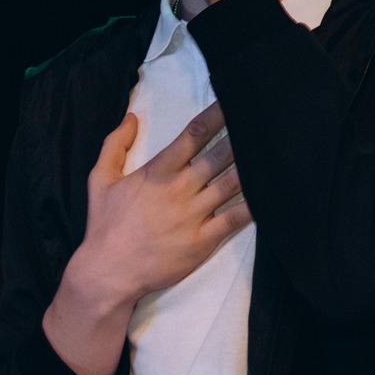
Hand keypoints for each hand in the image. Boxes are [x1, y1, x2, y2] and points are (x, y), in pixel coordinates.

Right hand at [42, 103, 252, 374]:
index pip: (193, 135)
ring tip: (275, 151)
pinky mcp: (204, 240)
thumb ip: (114, 145)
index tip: (234, 102)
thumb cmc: (104, 225)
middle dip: (242, 138)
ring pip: (232, 183)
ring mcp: (194, 215)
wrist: (108, 272)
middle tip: (263, 122)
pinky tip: (273, 192)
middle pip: (220, 155)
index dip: (216, 116)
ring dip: (252, 166)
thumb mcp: (100, 180)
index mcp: (158, 171)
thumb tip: (131, 116)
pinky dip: (255, 204)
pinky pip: (236, 218)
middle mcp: (180, 188)